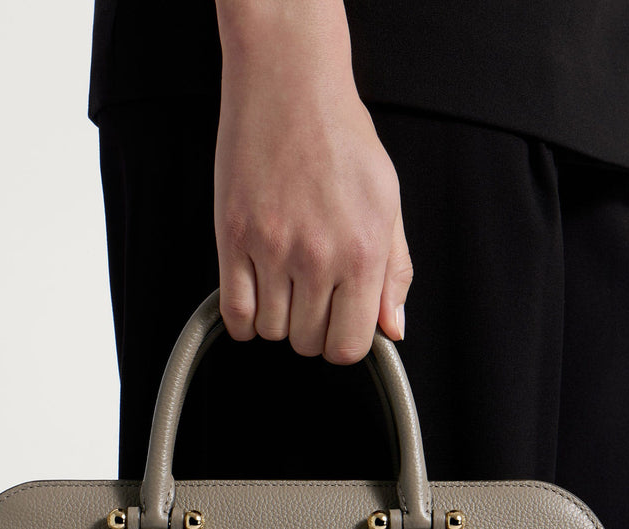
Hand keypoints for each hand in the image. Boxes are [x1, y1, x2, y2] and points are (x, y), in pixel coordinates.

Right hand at [213, 1, 411, 363]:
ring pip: (270, 331)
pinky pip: (235, 313)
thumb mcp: (387, 203)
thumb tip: (392, 328)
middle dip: (308, 329)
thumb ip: (394, 272)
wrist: (290, 84)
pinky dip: (242, 319)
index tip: (335, 323)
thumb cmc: (341, 137)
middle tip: (308, 295)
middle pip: (307, 342)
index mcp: (364, 251)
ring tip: (281, 282)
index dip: (341, 343)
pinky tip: (253, 294)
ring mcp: (273, 249)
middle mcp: (319, 255)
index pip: (349, 345)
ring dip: (275, 319)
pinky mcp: (233, 238)